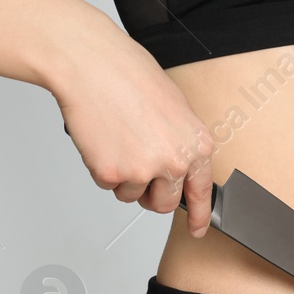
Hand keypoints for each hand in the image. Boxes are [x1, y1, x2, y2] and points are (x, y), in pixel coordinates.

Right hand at [53, 25, 215, 235]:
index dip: (200, 214)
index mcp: (196, 144)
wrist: (93, 65)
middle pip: (164, 203)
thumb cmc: (129, 75)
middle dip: (151, 195)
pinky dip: (101, 166)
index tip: (198, 229)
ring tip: (117, 138)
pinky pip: (106, 184)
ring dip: (122, 176)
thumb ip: (179, 142)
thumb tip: (176, 168)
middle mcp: (175, 161)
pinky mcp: (111, 174)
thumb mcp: (173, 107)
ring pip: (131, 194)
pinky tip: (102, 138)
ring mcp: (143, 170)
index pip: (201, 190)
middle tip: (137, 171)